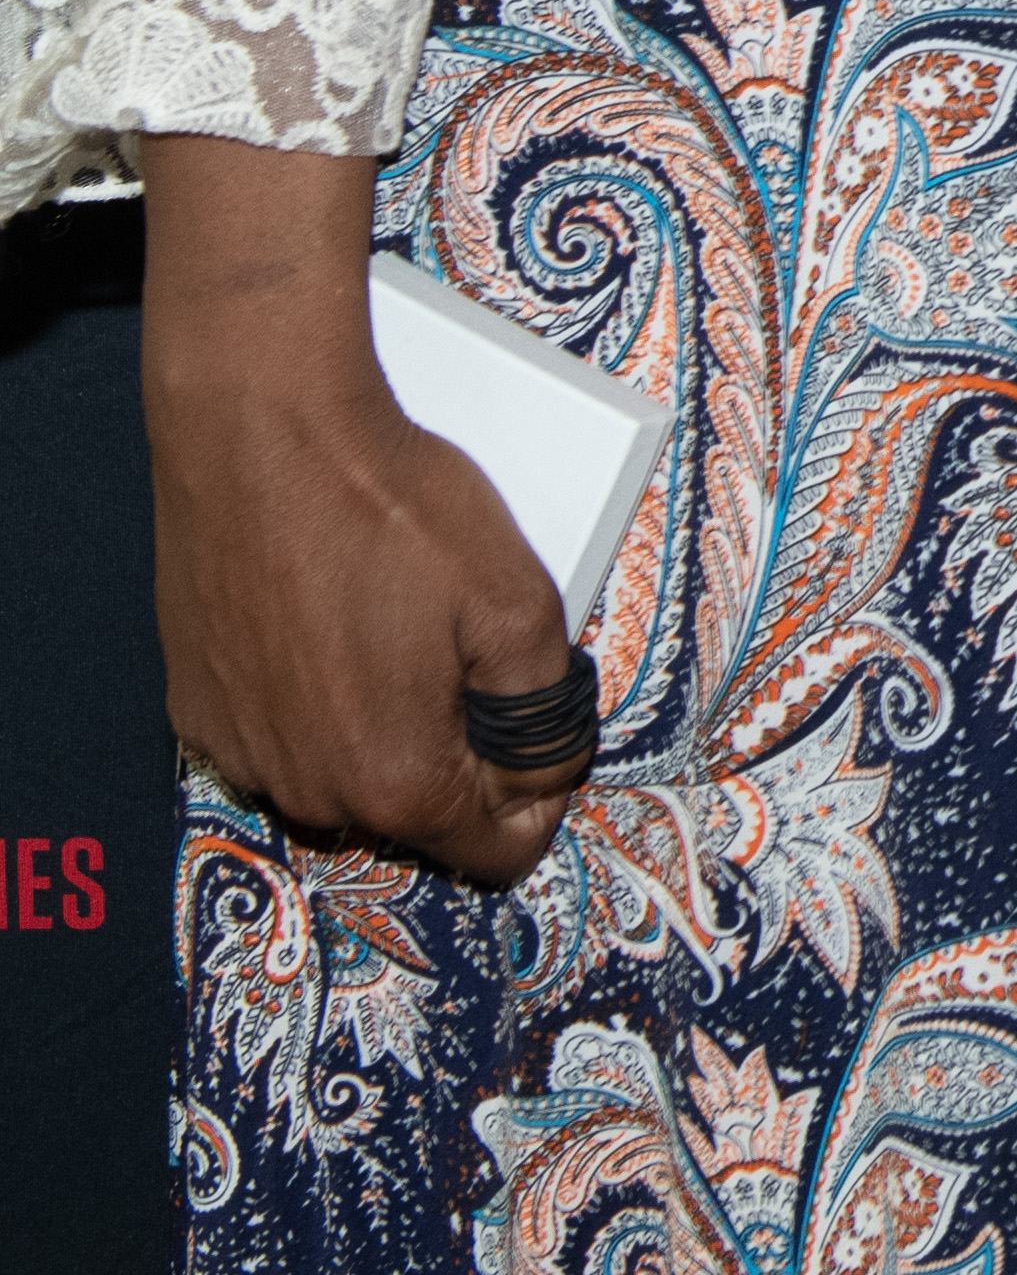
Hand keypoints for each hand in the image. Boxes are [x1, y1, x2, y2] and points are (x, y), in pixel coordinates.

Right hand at [140, 138, 588, 888]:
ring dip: (381, 735)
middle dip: (459, 763)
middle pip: (414, 818)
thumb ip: (541, 709)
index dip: (535, 800)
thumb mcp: (517, 601)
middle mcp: (307, 790)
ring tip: (399, 636)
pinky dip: (312, 707)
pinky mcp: (196, 708)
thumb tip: (544, 770)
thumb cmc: (393, 510)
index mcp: (396, 780)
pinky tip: (331, 631)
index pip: (490, 853)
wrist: (260, 438)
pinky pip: (277, 739)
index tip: (542, 740)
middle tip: (471, 666)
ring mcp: (242, 752)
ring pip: (342, 782)